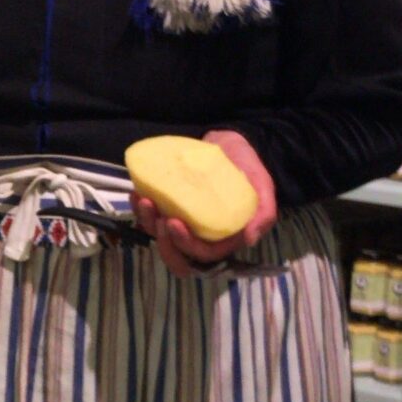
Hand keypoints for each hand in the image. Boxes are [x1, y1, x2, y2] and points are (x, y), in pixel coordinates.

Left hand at [132, 131, 277, 277]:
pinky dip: (140, 210)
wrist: (232, 144)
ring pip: (161, 238)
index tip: (172, 222)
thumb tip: (249, 239)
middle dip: (164, 243)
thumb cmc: (248, 166)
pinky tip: (137, 194)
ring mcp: (185, 223)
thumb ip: (264, 213)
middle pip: (178, 257)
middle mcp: (202, 236)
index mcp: (224, 239)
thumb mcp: (263, 186)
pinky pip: (152, 218)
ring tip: (145, 200)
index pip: (203, 255)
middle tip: (158, 218)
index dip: (185, 245)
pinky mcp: (171, 208)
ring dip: (148, 224)